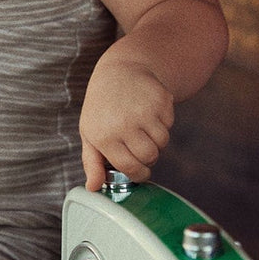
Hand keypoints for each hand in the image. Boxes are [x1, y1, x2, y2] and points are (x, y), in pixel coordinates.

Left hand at [78, 59, 174, 190]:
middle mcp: (125, 124)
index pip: (130, 167)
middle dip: (148, 157)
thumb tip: (93, 188)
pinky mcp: (161, 100)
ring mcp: (145, 111)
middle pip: (150, 157)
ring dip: (156, 140)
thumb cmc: (102, 108)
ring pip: (162, 142)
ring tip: (143, 128)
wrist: (119, 71)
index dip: (138, 174)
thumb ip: (92, 163)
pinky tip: (149, 113)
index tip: (140, 173)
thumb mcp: (89, 133)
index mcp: (105, 136)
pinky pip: (169, 124)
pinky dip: (163, 123)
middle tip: (140, 147)